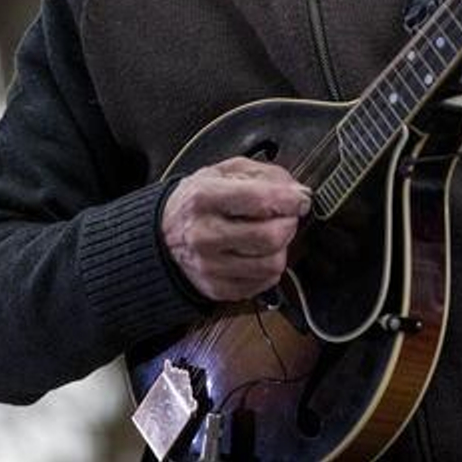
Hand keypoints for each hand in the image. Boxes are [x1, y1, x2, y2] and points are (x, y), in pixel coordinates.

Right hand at [161, 157, 310, 301]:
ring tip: (270, 235)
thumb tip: (297, 190)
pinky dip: (269, 267)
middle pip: (270, 236)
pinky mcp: (216, 288)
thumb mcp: (221, 172)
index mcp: (204, 197)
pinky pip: (264, 283)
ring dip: (282, 247)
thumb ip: (262, 174)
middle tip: (285, 216)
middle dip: (288, 223)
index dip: (290, 199)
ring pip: (272, 263)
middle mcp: (204, 234)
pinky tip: (258, 254)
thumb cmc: (197, 201)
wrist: (160, 236)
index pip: (260, 200)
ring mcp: (209, 266)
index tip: (301, 199)